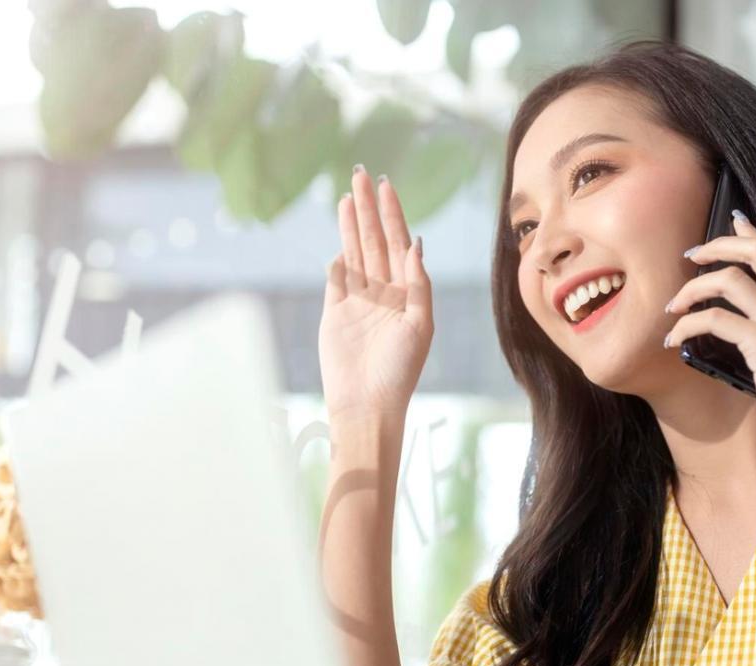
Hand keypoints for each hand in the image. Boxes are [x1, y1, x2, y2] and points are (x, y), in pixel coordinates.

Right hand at [318, 165, 432, 422]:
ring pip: (355, 254)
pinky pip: (337, 280)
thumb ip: (418, 283)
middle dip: (368, 207)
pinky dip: (339, 261)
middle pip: (374, 240)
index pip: (398, 242)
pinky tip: (341, 240)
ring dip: (351, 225)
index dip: (391, 213)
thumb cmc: (399, 371)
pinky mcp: (336, 314)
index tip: (384, 185)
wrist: (366, 404)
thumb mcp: (419, 325)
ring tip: (347, 196)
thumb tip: (415, 242)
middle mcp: (384, 292)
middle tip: (360, 173)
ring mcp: (358, 302)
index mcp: (407, 292)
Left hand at [663, 211, 755, 479]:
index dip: (752, 236)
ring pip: (731, 280)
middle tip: (690, 256)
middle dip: (720, 245)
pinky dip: (687, 325)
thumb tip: (752, 322)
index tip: (730, 223)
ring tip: (673, 306)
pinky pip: (714, 319)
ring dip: (692, 289)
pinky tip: (674, 339)